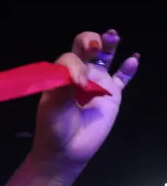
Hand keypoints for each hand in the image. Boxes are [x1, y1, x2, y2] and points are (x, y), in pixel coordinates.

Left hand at [33, 29, 138, 166]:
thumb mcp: (52, 107)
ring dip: (109, 45)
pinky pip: (123, 78)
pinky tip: (133, 59)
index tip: (78, 82)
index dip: (75, 64)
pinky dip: (128, 68)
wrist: (65, 150)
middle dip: (90, 40)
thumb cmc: (53, 128)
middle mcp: (79, 76)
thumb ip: (63, 88)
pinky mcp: (112, 95)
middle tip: (95, 45)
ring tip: (112, 35)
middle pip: (86, 50)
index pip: (70, 58)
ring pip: (105, 58)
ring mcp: (97, 84)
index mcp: (61, 76)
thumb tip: (82, 76)